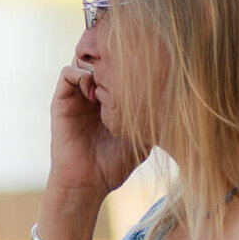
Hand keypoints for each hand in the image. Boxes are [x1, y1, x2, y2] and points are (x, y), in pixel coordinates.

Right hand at [49, 62, 146, 199]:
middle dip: (110, 56)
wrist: (88, 182)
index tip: (141, 66)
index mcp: (109, 98)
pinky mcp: (61, 101)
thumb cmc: (115, 164)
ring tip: (109, 81)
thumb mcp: (142, 138)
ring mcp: (76, 96)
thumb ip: (152, 118)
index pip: (115, 66)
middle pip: (99, 57)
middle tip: (125, 66)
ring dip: (96, 64)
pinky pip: (67, 73)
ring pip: (82, 59)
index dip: (126, 60)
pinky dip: (81, 75)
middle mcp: (91, 93)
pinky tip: (95, 94)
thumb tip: (177, 102)